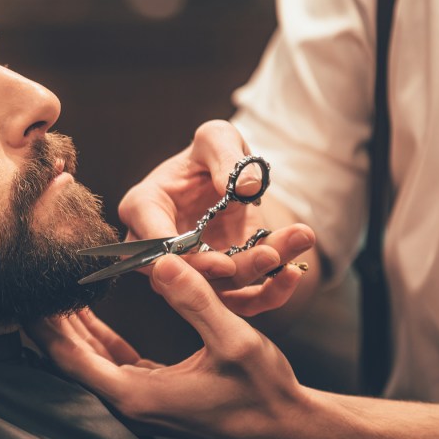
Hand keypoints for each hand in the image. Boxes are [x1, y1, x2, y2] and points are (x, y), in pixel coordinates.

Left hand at [29, 254, 308, 438]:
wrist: (289, 425)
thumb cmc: (264, 390)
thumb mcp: (234, 339)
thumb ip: (194, 300)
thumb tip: (160, 260)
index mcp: (138, 394)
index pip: (70, 358)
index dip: (43, 326)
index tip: (27, 296)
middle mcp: (131, 401)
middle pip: (71, 359)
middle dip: (49, 322)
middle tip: (33, 283)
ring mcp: (141, 401)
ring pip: (90, 360)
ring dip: (71, 327)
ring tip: (54, 290)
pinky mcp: (154, 395)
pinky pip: (111, 363)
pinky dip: (97, 337)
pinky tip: (90, 314)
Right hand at [119, 120, 313, 315]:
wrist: (232, 178)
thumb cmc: (213, 154)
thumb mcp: (217, 138)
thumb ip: (225, 154)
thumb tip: (244, 186)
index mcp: (144, 207)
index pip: (153, 240)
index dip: (184, 256)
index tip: (221, 261)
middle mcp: (158, 247)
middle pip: (182, 274)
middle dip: (227, 271)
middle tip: (268, 255)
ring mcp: (186, 270)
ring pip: (215, 290)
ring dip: (256, 274)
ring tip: (293, 245)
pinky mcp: (219, 284)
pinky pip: (240, 301)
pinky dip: (269, 292)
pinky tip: (294, 270)